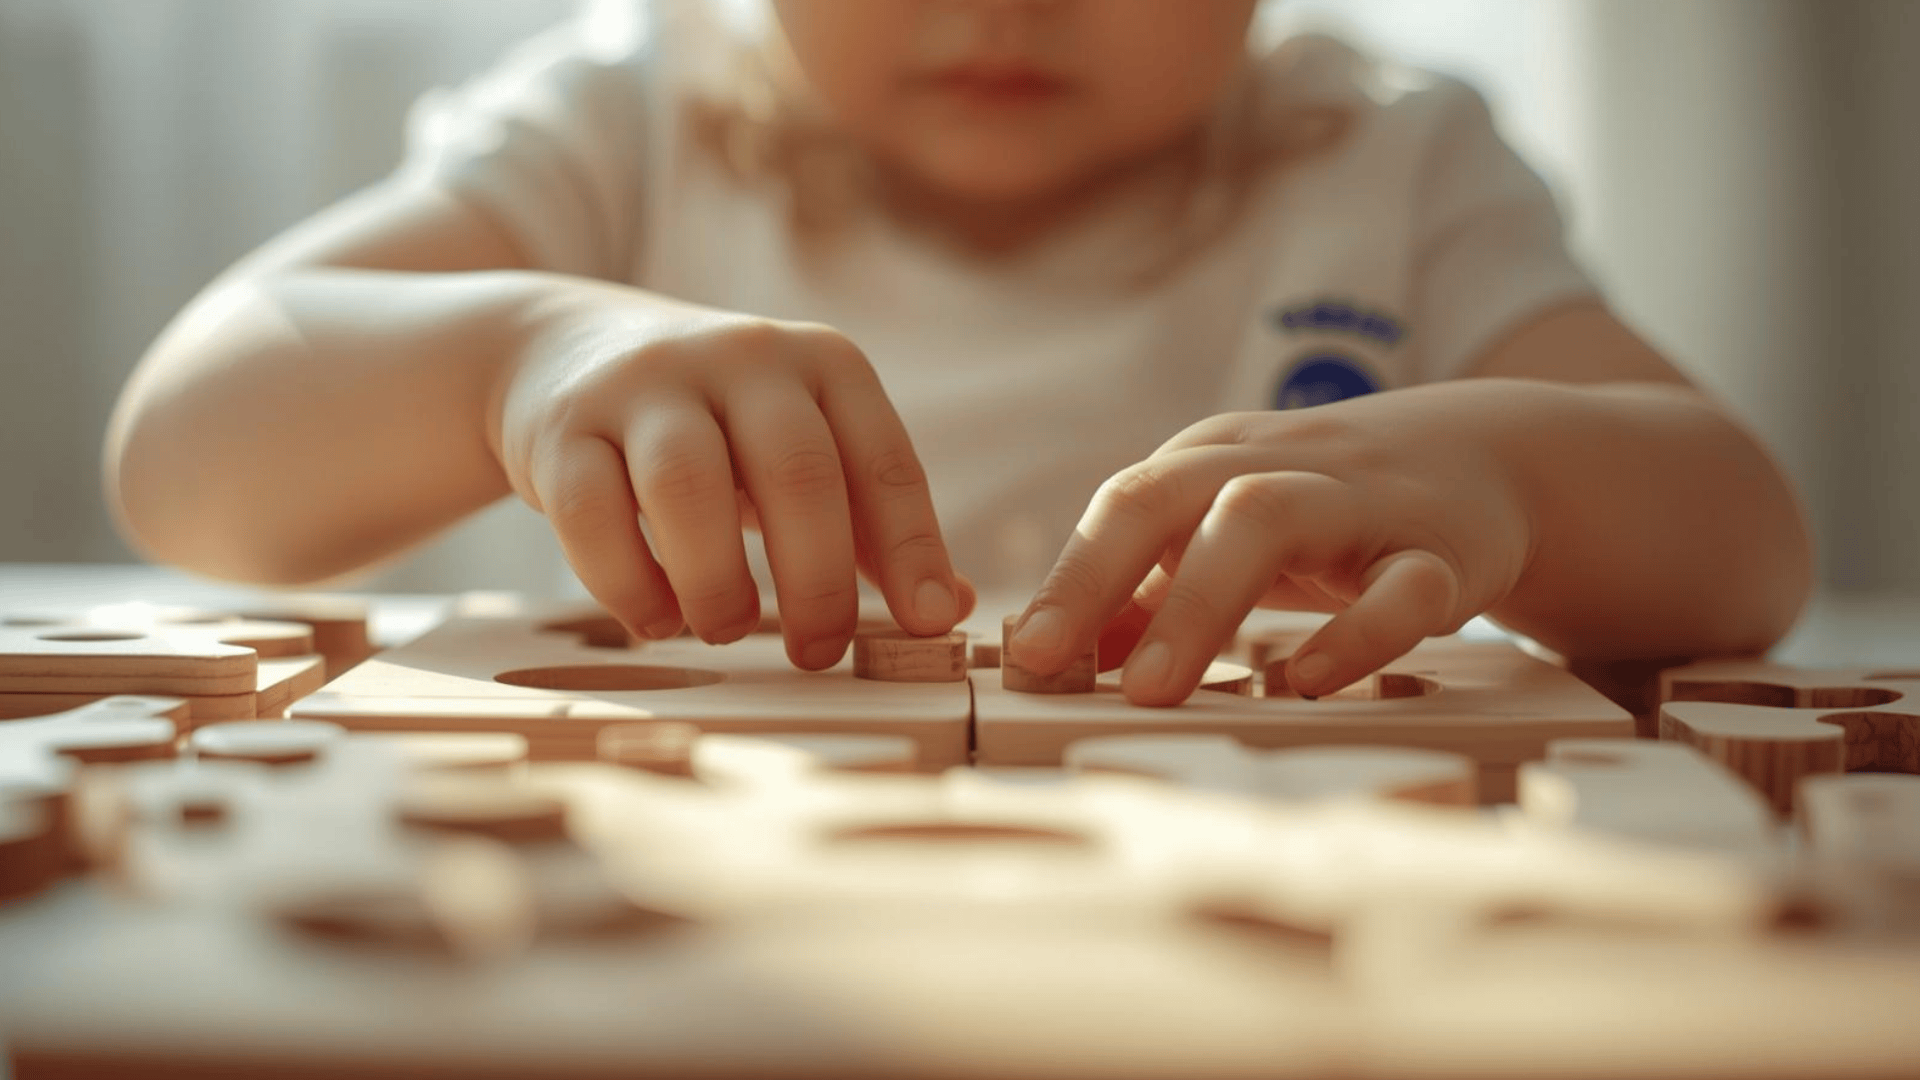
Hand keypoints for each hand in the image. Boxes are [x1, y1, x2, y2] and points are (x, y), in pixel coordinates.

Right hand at [491, 286, 971, 667]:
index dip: (912, 547)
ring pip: (688, 487)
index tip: (926, 624)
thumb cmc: (716, 424)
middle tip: (817, 652)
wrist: (564, 348)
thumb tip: (947, 609)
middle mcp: (742, 358)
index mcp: (821, 365)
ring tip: (726, 630)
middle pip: (795, 472)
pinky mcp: (564, 427)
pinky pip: (592, 514)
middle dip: (817, 580)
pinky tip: (657, 619)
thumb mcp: (802, 447)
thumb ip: (871, 526)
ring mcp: (646, 385)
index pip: (882, 460)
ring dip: (717, 583)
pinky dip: (629, 585)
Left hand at [1007, 386, 1532, 703]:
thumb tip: (1050, 659)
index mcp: (1211, 463)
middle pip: (1176, 499)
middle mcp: (1276, 468)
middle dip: (1104, 576)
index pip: (1123, 505)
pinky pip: (1403, 589)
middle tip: (1056, 665)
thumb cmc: (1326, 515)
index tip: (1021, 654)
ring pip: (1270, 521)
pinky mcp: (1443, 555)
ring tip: (1154, 688)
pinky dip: (1355, 636)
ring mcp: (1360, 505)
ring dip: (1201, 603)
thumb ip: (1142, 593)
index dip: (1068, 575)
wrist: (1487, 460)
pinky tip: (1305, 682)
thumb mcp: (1226, 534)